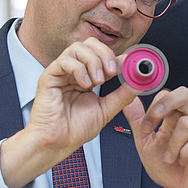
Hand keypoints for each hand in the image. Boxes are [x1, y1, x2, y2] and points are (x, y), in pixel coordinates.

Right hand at [0, 38, 137, 187]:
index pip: (103, 54)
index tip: (127, 66)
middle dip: (105, 54)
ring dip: (93, 61)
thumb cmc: (75, 129)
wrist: (58, 143)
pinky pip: (65, 60)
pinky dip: (78, 69)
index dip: (116, 57)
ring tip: (97, 81)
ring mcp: (62, 73)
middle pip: (90, 43)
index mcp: (88, 76)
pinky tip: (84, 84)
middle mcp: (75, 71)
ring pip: (78, 47)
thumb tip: (137, 82)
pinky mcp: (49, 76)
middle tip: (112, 72)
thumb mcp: (107, 109)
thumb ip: (122, 94)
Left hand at [123, 86, 187, 187]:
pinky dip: (185, 154)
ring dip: (173, 144)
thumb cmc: (167, 168)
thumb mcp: (146, 144)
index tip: (145, 127)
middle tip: (155, 118)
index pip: (167, 95)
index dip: (153, 107)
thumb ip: (138, 123)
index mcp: (176, 116)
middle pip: (184, 94)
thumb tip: (128, 102)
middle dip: (167, 103)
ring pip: (187, 122)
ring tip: (171, 157)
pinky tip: (184, 160)